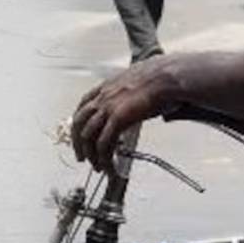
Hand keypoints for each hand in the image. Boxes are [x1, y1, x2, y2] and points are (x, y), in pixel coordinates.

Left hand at [71, 55, 179, 173]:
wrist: (165, 76)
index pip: (82, 106)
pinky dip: (104, 158)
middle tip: (82, 156)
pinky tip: (110, 166)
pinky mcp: (117, 119)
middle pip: (79, 123)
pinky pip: (104, 144)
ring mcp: (108, 107)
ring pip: (88, 136)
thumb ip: (130, 96)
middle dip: (78, 143)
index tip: (80, 134)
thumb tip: (137, 106)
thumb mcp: (136, 84)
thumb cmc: (158, 78)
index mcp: (106, 87)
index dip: (79, 123)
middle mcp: (103, 96)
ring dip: (91, 155)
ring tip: (98, 166)